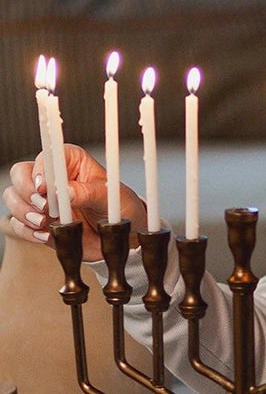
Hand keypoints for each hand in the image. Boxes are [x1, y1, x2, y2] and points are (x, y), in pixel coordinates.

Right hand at [5, 147, 147, 260]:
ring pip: (13, 197)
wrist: (123, 236)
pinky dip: (26, 230)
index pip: (46, 157)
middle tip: (44, 207)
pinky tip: (44, 235)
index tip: (44, 188)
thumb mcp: (110, 198)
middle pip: (20, 174)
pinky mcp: (38, 220)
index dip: (41, 171)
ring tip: (44, 223)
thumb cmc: (119, 207)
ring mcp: (42, 199)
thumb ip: (88, 193)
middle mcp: (51, 177)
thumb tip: (64, 192)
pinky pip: (18, 223)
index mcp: (69, 161)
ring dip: (23, 211)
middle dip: (26, 191)